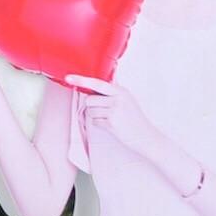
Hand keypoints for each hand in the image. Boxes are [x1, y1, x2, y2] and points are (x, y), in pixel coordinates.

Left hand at [64, 73, 195, 191]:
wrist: (147, 136)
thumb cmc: (135, 119)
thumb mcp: (128, 100)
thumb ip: (115, 92)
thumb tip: (102, 81)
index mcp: (121, 91)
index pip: (98, 82)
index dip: (81, 80)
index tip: (69, 78)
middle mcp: (118, 98)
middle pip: (90, 99)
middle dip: (93, 107)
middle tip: (105, 112)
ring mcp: (115, 110)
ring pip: (91, 111)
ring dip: (96, 117)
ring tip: (110, 120)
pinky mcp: (112, 122)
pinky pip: (95, 122)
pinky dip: (100, 125)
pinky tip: (112, 126)